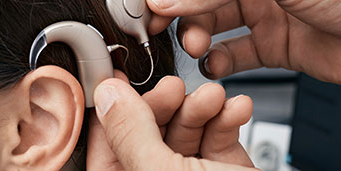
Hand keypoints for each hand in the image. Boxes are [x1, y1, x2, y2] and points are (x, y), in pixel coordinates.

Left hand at [86, 71, 255, 169]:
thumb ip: (131, 134)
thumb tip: (108, 97)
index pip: (106, 150)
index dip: (111, 114)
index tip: (117, 81)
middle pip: (146, 135)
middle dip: (164, 106)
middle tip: (174, 88)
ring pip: (184, 133)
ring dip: (200, 108)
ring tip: (214, 98)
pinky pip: (218, 139)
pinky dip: (227, 120)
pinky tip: (235, 109)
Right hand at [148, 0, 340, 90]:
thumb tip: (167, 0)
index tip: (148, 8)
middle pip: (200, 2)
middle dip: (177, 16)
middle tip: (160, 29)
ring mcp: (267, 18)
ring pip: (213, 28)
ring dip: (196, 39)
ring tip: (198, 47)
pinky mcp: (276, 49)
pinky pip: (236, 56)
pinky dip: (219, 64)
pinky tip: (215, 66)